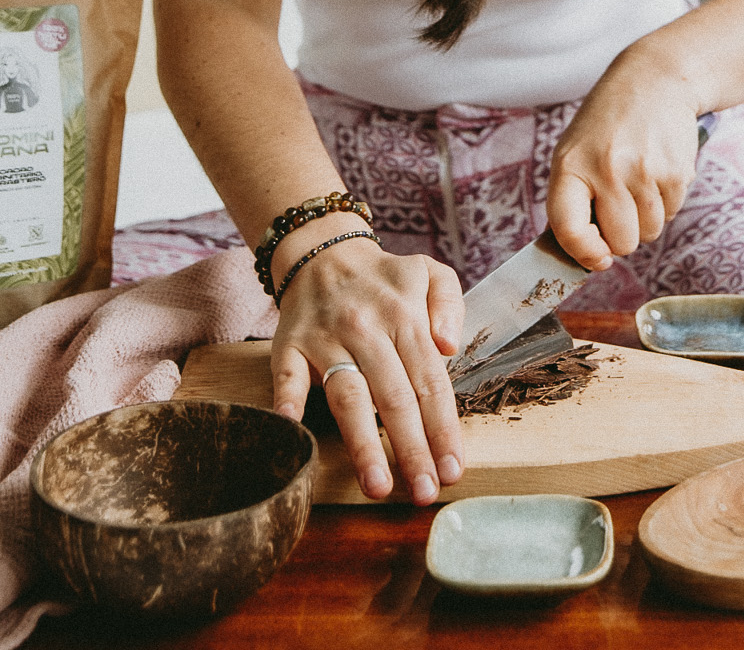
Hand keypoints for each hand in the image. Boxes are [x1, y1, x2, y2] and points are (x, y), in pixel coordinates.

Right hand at [270, 226, 464, 501]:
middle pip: (393, 397)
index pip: (429, 381)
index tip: (453, 469)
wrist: (323, 252)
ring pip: (348, 396)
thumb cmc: (385, 277)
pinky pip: (287, 376)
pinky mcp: (290, 345)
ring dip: (363, 443)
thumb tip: (450, 345)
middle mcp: (367, 329)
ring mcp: (326, 338)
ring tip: (378, 486)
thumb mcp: (430, 272)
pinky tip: (294, 429)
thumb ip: (450, 303)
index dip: (443, 428)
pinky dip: (289, 400)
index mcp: (405, 316)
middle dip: (412, 448)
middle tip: (424, 492)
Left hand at [546, 52, 700, 267]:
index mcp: (571, 165)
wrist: (655, 79)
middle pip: (621, 242)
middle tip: (621, 203)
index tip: (597, 259)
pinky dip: (666, 201)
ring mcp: (644, 171)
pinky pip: (672, 213)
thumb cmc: (608, 124)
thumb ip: (574, 200)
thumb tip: (585, 256)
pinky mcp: (677, 172)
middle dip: (623, 233)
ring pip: (650, 233)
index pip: (570, 229)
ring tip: (639, 179)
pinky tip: (658, 170)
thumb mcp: (575, 151)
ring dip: (646, 217)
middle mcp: (607, 169)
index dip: (584, 254)